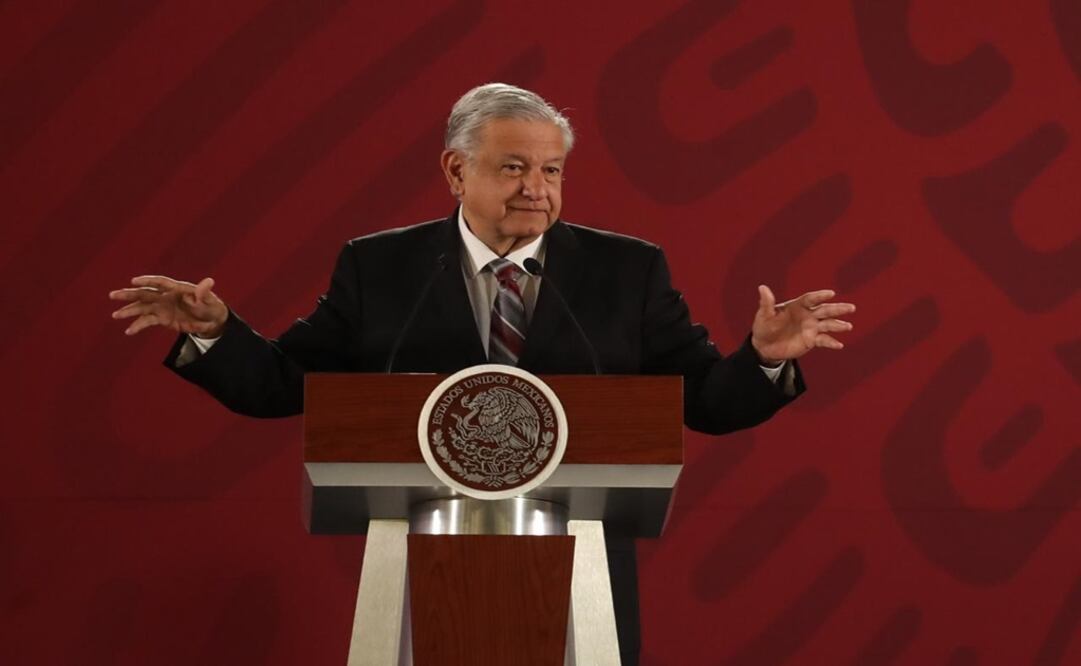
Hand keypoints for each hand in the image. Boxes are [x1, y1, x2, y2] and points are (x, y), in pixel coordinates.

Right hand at [109, 276, 227, 336]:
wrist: (210, 319)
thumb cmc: (210, 305)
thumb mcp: (209, 300)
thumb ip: (204, 292)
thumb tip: (209, 281)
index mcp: (176, 288)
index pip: (159, 282)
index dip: (146, 281)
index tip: (133, 281)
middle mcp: (165, 296)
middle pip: (144, 293)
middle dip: (129, 294)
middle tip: (113, 295)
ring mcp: (162, 307)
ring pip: (142, 307)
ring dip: (128, 310)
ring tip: (115, 315)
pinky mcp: (161, 318)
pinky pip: (147, 321)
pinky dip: (138, 326)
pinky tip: (129, 331)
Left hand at [751, 285, 854, 363]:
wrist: (765, 346)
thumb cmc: (764, 327)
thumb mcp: (763, 316)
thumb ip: (766, 303)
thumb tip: (762, 288)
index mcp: (797, 305)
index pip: (811, 299)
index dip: (820, 296)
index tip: (830, 293)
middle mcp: (807, 315)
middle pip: (825, 310)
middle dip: (838, 309)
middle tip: (851, 308)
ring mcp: (811, 327)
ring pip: (828, 324)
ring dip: (838, 325)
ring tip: (848, 326)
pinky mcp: (812, 340)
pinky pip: (824, 340)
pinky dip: (831, 342)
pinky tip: (839, 345)